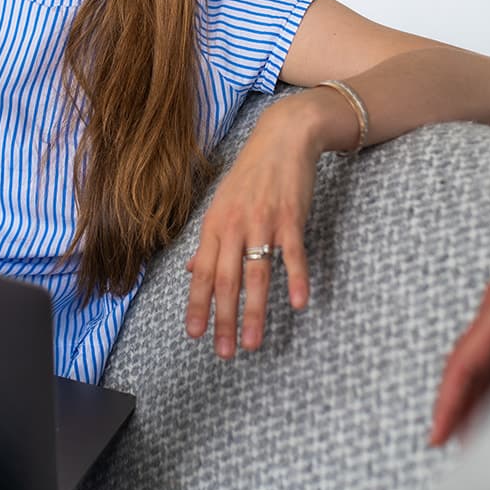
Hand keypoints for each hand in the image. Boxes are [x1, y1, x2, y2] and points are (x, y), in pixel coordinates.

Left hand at [185, 99, 318, 358]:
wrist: (283, 137)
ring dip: (254, 312)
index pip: (202, 273)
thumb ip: (209, 242)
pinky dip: (295, 279)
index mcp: (214, 225)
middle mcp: (234, 226)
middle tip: (224, 352)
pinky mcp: (291, 218)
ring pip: (256, 274)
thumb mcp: (223, 205)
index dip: (197, 305)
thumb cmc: (251, 175)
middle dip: (224, 320)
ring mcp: (263, 222)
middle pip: (226, 280)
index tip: (194, 335)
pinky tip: (298, 303)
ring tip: (253, 342)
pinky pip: (292, 254)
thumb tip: (191, 272)